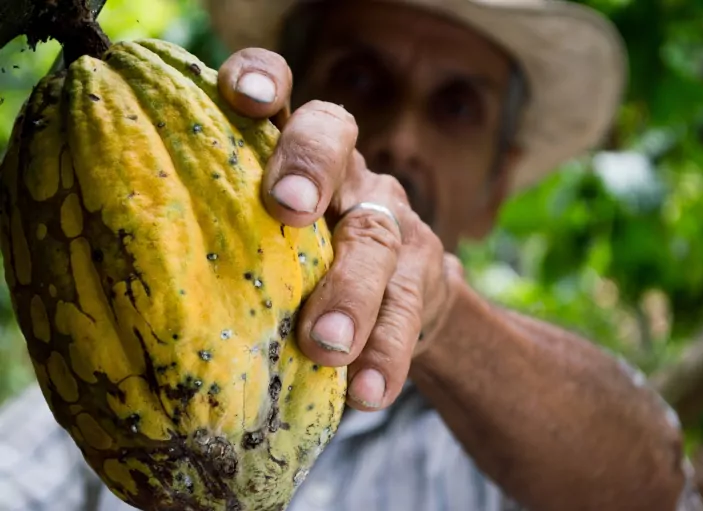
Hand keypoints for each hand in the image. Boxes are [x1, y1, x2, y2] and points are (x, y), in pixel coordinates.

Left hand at [217, 48, 461, 410]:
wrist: (399, 302)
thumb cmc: (301, 270)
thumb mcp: (265, 242)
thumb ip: (224, 242)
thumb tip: (127, 293)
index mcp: (292, 153)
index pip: (281, 91)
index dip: (263, 79)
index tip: (241, 96)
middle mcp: (345, 172)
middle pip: (335, 138)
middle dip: (310, 166)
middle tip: (286, 208)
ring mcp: (390, 218)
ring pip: (377, 236)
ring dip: (351, 291)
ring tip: (326, 346)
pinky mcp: (423, 274)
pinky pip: (409, 310)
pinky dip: (386, 353)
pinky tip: (367, 392)